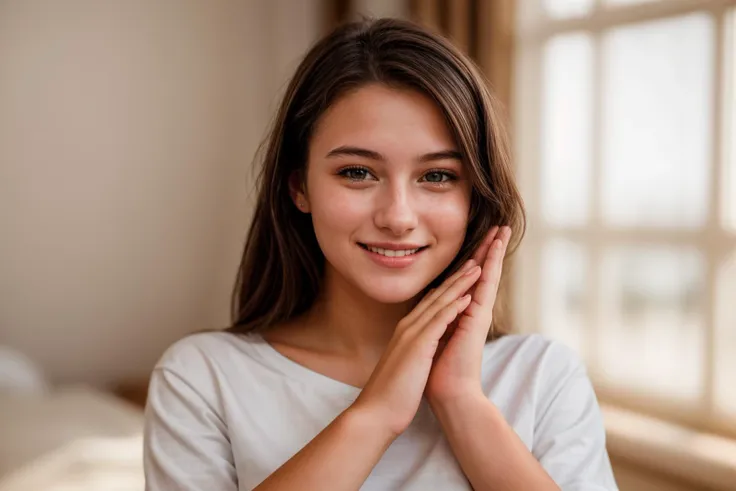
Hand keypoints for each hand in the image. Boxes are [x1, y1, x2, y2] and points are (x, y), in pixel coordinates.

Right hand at [350, 259, 481, 437]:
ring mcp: (411, 335)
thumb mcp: (404, 365)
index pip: (430, 304)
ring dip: (459, 284)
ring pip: (439, 303)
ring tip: (477, 268)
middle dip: (457, 277)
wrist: (376, 412)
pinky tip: (467, 296)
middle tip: (474, 259)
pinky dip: (453, 307)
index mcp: (406, 332)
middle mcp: (408, 327)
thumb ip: (411, 351)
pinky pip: (438, 321)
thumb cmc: (391, 394)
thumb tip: (419, 347)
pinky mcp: (417, 346)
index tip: (463, 274)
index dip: (448, 287)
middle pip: (436, 296)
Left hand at [425, 225, 511, 405]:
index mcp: (461, 314)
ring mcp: (477, 314)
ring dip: (494, 251)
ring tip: (502, 230)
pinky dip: (490, 267)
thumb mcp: (434, 338)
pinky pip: (485, 286)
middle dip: (489, 249)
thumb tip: (433, 310)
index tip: (480, 239)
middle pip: (482, 273)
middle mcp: (473, 311)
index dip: (474, 259)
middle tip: (499, 226)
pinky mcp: (478, 319)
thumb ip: (439, 321)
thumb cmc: (438, 372)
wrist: (449, 394)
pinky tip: (494, 250)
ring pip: (488, 275)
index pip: (469, 280)